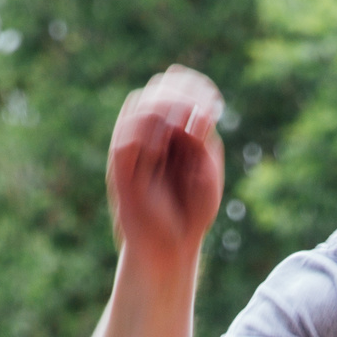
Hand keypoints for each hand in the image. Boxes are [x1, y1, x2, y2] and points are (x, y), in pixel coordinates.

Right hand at [106, 67, 226, 280]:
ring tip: (191, 119)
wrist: (170, 250)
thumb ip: (202, 139)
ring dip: (167, 107)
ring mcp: (132, 148)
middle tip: (205, 108)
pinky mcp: (120, 168)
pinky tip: (171, 141)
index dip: (192, 86)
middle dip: (181, 93)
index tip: (215, 99)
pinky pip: (127, 138)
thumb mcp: (205, 170)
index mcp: (170, 132)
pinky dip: (149, 132)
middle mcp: (149, 134)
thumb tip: (199, 110)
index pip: (173, 89)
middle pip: (156, 91)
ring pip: (140, 107)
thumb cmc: (190, 214)